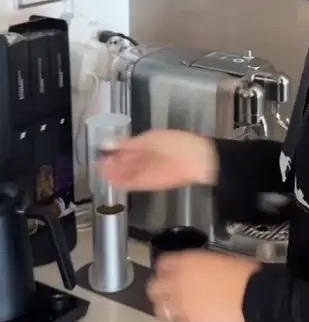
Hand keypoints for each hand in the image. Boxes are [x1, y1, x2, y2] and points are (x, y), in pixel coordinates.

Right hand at [99, 130, 217, 190]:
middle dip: (113, 163)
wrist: (196, 160)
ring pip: (128, 173)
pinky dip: (123, 182)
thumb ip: (129, 144)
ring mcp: (149, 171)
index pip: (127, 147)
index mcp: (148, 143)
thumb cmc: (179, 144)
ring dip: (115, 174)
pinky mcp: (151, 183)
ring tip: (101, 173)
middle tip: (99, 165)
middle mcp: (148, 157)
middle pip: (126, 162)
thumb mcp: (150, 138)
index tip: (103, 152)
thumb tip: (111, 142)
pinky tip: (112, 181)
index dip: (114, 150)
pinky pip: (133, 183)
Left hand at [147, 251, 259, 321]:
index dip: (165, 271)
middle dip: (160, 292)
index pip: (162, 264)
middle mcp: (176, 282)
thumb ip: (198, 268)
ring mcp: (180, 305)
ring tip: (181, 311)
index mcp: (185, 262)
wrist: (252, 295)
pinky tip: (196, 320)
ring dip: (168, 309)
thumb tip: (196, 275)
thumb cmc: (241, 272)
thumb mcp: (216, 261)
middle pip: (154, 288)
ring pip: (161, 310)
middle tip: (171, 295)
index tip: (170, 274)